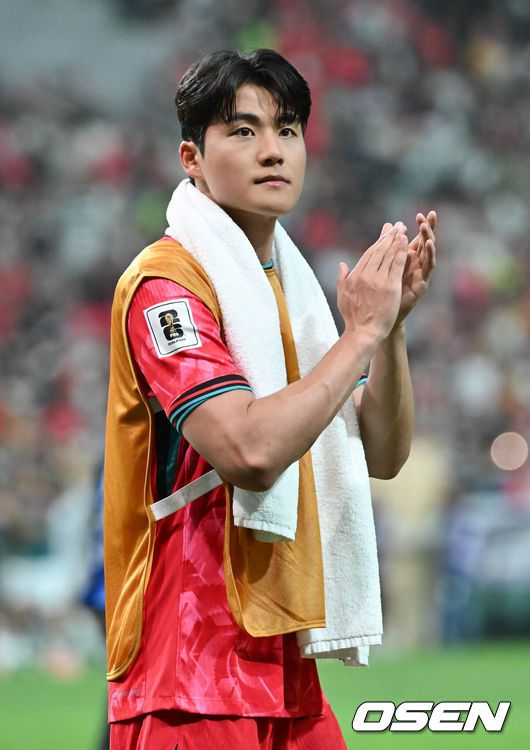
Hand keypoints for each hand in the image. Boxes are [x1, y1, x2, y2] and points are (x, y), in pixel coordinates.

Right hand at [337, 222, 407, 347]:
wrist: (364, 332)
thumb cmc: (354, 318)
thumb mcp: (343, 296)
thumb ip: (343, 278)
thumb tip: (342, 265)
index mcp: (354, 276)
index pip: (368, 254)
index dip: (378, 242)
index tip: (384, 234)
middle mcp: (365, 275)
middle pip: (378, 251)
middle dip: (388, 236)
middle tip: (396, 226)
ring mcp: (378, 280)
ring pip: (388, 255)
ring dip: (396, 240)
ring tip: (402, 230)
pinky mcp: (390, 286)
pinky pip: (397, 264)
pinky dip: (401, 252)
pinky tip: (406, 243)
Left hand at [390, 210, 436, 330]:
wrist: (379, 320)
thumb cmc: (379, 295)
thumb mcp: (379, 267)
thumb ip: (383, 248)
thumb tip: (387, 226)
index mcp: (405, 260)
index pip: (415, 240)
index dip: (420, 227)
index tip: (421, 213)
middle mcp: (415, 266)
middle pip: (424, 243)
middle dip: (427, 229)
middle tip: (428, 214)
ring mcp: (419, 275)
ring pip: (427, 253)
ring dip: (428, 238)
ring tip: (425, 226)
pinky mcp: (421, 284)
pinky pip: (428, 268)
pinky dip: (429, 255)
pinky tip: (429, 244)